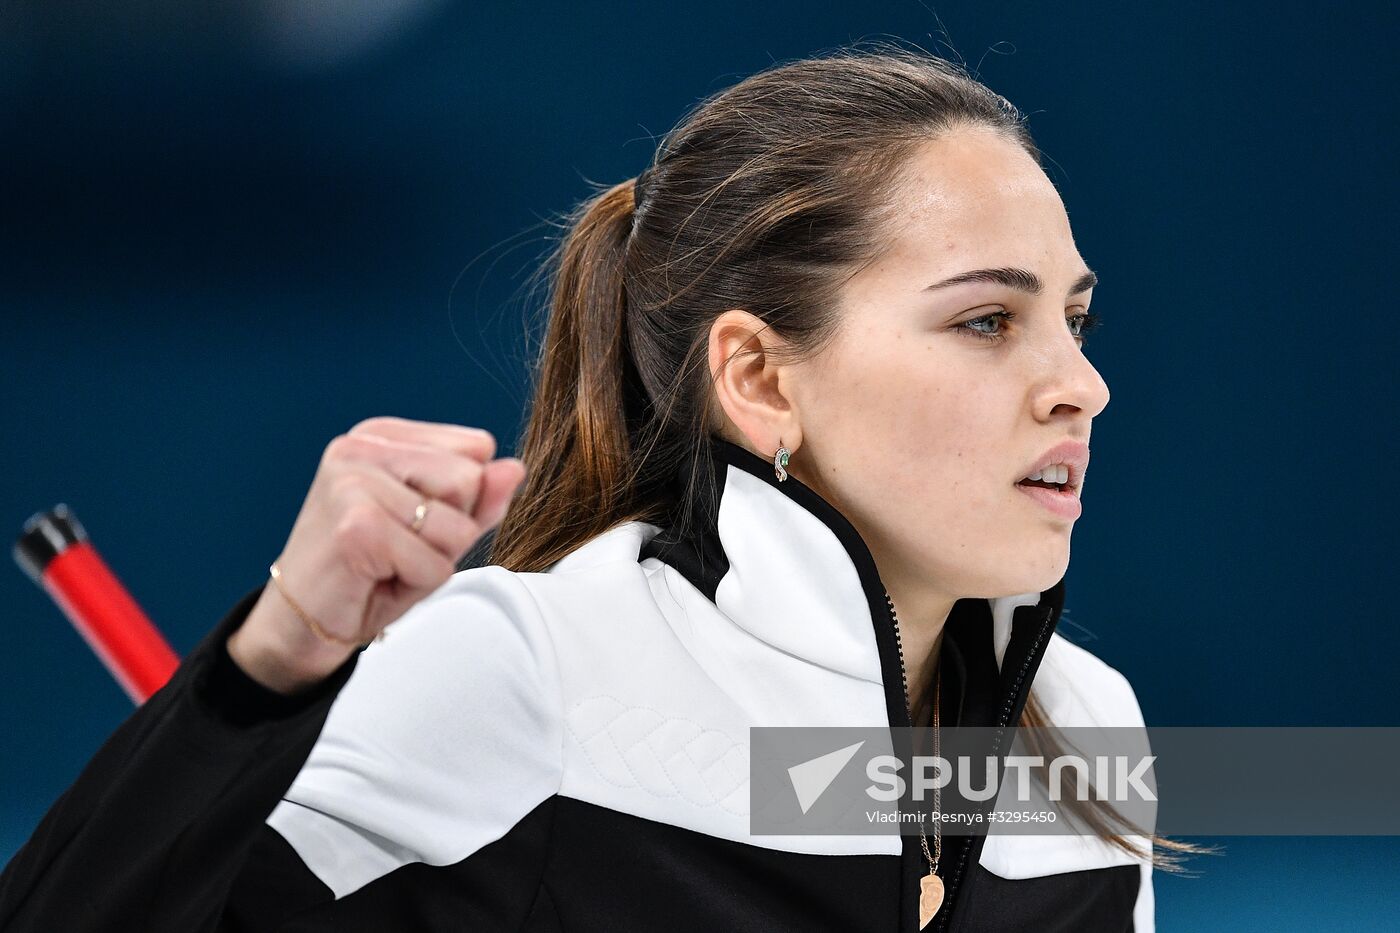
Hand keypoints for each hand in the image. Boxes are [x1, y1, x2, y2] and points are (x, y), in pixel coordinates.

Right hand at [226, 416, 526, 693]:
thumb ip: (479, 498)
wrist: (301, 620)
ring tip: (389, 563)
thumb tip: (515, 469)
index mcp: (384, 435)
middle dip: (450, 529)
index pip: (477, 448)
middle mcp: (363, 446)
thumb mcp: (436, 528)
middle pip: (471, 481)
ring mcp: (354, 481)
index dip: (462, 499)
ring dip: (433, 560)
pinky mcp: (356, 525)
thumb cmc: (371, 569)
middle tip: (400, 547)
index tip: (412, 520)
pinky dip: (417, 582)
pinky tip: (376, 579)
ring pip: (457, 526)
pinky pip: (434, 563)